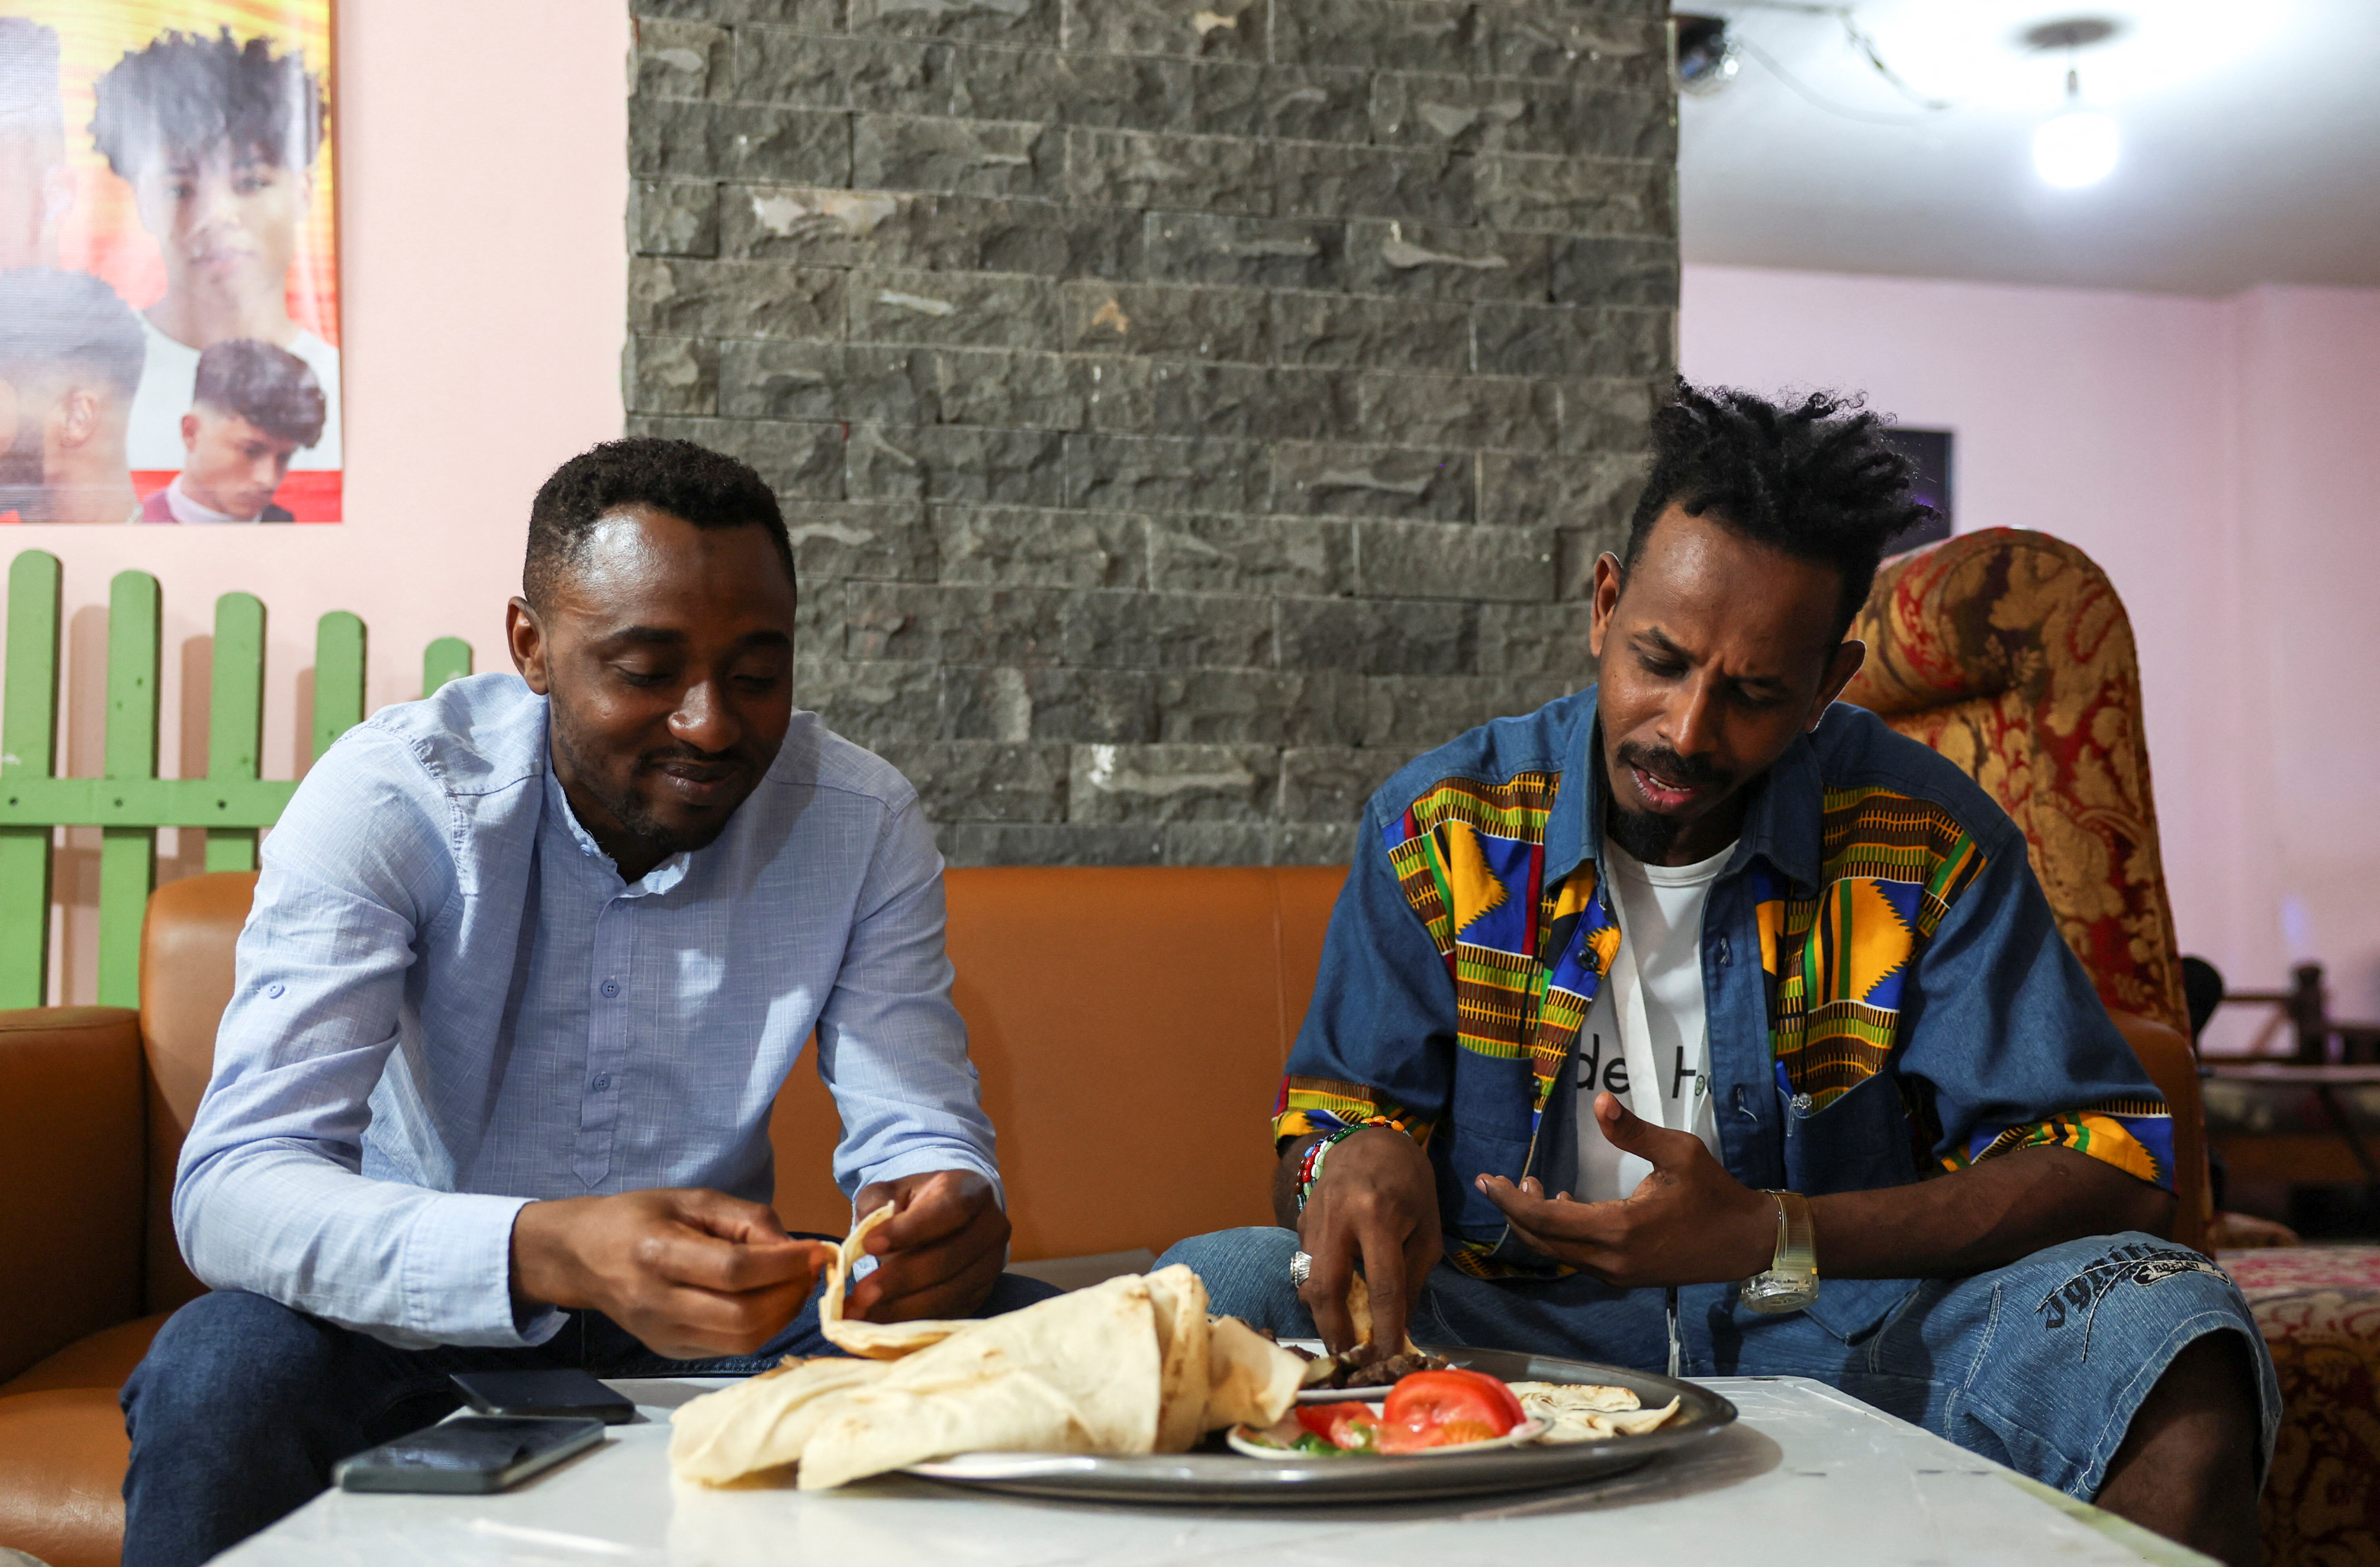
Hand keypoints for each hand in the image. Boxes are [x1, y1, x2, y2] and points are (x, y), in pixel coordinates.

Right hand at [510, 1188, 833, 1359]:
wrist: (583, 1255)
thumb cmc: (639, 1218)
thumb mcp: (693, 1200)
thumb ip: (747, 1219)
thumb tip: (795, 1248)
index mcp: (658, 1255)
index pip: (735, 1271)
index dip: (785, 1264)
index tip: (816, 1249)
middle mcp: (658, 1303)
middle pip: (744, 1317)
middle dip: (790, 1294)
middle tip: (809, 1269)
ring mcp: (663, 1335)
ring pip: (743, 1341)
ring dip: (782, 1315)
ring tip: (792, 1285)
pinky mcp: (670, 1352)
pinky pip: (731, 1349)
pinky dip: (761, 1328)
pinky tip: (767, 1301)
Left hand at [843, 1169, 1008, 1322]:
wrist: (950, 1223)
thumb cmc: (916, 1205)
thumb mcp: (892, 1191)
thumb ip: (876, 1204)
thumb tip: (864, 1237)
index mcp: (970, 1190)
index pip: (948, 1209)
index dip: (909, 1230)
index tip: (870, 1246)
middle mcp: (990, 1227)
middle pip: (948, 1258)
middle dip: (900, 1279)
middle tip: (860, 1295)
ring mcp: (990, 1265)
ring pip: (949, 1292)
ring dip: (902, 1307)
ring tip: (861, 1313)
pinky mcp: (982, 1294)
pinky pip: (949, 1312)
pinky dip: (912, 1320)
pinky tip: (880, 1320)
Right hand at [1294, 1127, 1440, 1356]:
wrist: (1371, 1140)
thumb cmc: (1410, 1185)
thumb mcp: (1427, 1230)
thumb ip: (1412, 1279)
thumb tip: (1400, 1328)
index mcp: (1378, 1215)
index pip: (1381, 1285)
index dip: (1386, 1327)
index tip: (1389, 1357)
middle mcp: (1339, 1217)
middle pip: (1327, 1288)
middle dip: (1335, 1330)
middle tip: (1347, 1358)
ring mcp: (1314, 1218)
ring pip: (1309, 1280)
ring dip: (1323, 1314)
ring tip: (1341, 1336)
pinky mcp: (1300, 1220)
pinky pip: (1306, 1264)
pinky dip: (1318, 1288)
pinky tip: (1333, 1300)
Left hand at [1476, 1093, 1773, 1287]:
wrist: (1746, 1242)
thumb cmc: (1714, 1194)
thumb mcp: (1679, 1153)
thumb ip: (1634, 1131)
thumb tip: (1600, 1101)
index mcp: (1619, 1229)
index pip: (1545, 1222)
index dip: (1511, 1201)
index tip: (1489, 1180)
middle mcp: (1611, 1259)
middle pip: (1543, 1241)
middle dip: (1515, 1212)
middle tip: (1499, 1182)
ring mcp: (1617, 1273)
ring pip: (1559, 1252)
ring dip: (1537, 1224)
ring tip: (1531, 1188)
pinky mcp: (1625, 1276)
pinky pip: (1578, 1257)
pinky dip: (1560, 1235)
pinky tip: (1562, 1206)